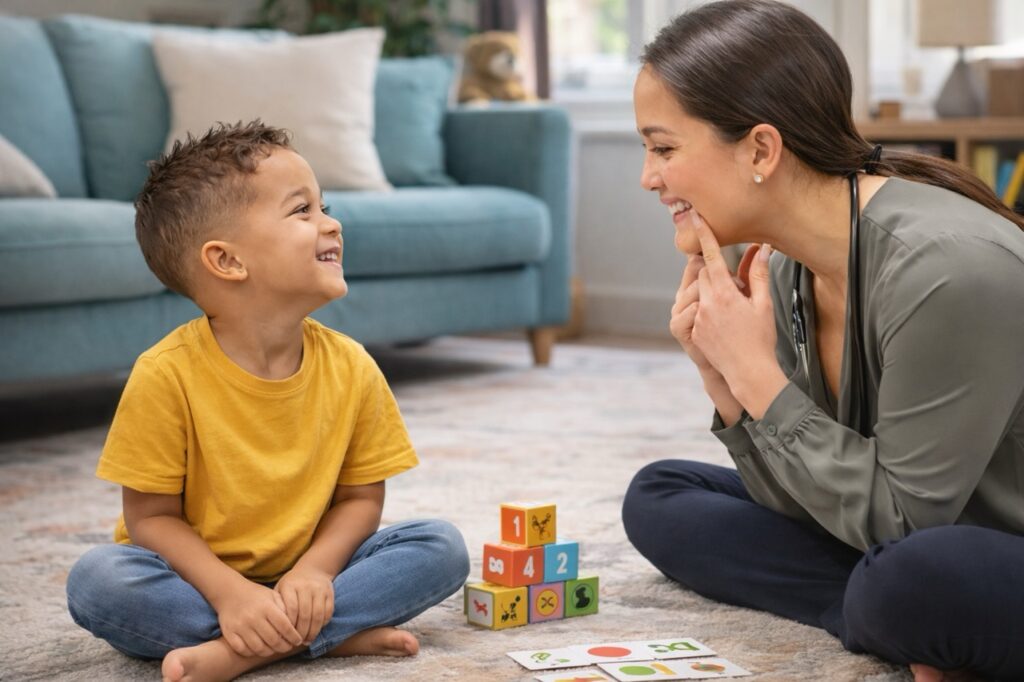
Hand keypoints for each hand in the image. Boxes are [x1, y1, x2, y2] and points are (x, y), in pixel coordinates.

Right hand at [215, 580, 302, 656]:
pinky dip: (253, 652)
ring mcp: (240, 626)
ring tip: (275, 649)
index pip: (285, 627)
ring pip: (259, 648)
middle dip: (284, 646)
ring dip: (270, 651)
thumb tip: (296, 625)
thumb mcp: (273, 596)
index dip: (294, 636)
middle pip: (273, 640)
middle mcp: (253, 617)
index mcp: (267, 607)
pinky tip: (259, 648)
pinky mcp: (229, 633)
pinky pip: (243, 650)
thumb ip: (285, 608)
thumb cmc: (256, 595)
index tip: (298, 640)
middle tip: (288, 647)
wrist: (230, 592)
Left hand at [274, 565, 334, 645]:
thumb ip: (277, 607)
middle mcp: (306, 586)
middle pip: (305, 614)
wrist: (313, 569)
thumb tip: (275, 631)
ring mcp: (319, 589)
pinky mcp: (330, 593)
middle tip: (297, 642)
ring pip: (318, 615)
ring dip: (313, 631)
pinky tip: (316, 631)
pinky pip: (328, 612)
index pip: (291, 609)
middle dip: (301, 632)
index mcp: (290, 585)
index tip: (286, 636)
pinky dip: (322, 624)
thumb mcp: (280, 590)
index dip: (290, 625)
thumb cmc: (292, 586)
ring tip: (307, 640)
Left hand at [670, 219, 756, 370]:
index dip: (704, 235)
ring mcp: (698, 318)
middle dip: (716, 273)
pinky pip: (696, 311)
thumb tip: (763, 249)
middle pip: (704, 274)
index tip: (696, 217)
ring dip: (711, 292)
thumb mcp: (763, 304)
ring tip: (732, 310)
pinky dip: (707, 311)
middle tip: (737, 289)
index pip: (711, 257)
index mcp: (725, 294)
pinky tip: (724, 325)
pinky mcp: (694, 332)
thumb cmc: (761, 338)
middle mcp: (707, 303)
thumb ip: (759, 274)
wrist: (749, 372)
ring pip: (699, 292)